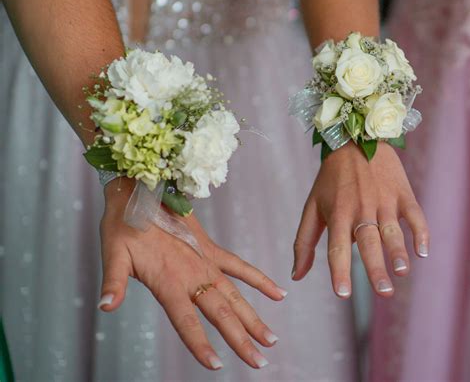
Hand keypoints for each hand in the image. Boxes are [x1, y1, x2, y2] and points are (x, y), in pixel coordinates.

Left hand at [98, 179, 285, 369]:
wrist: (140, 191)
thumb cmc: (123, 223)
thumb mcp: (113, 252)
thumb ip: (114, 282)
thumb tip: (105, 308)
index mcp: (168, 279)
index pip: (186, 319)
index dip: (201, 344)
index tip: (217, 366)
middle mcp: (192, 272)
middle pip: (220, 311)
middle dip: (240, 339)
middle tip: (259, 363)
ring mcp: (205, 259)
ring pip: (234, 293)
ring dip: (253, 317)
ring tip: (271, 339)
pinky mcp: (210, 248)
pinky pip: (238, 265)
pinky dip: (258, 279)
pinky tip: (277, 292)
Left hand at [292, 141, 428, 297]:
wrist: (354, 141)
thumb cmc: (330, 180)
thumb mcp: (312, 207)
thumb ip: (304, 242)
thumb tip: (296, 276)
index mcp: (337, 214)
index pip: (337, 247)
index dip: (339, 271)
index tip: (342, 294)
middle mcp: (360, 209)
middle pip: (368, 242)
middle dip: (376, 267)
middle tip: (383, 293)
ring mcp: (383, 200)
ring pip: (391, 230)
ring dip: (398, 251)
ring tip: (401, 271)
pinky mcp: (401, 193)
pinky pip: (414, 214)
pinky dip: (420, 231)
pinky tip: (422, 251)